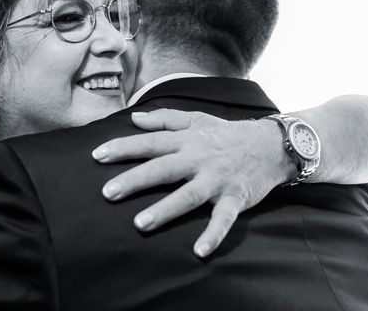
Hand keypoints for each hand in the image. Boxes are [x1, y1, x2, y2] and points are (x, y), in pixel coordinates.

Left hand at [91, 109, 294, 257]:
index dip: (124, 148)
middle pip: (164, 169)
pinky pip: (224, 217)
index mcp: (188, 140)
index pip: (151, 143)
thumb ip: (165, 119)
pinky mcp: (236, 197)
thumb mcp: (197, 120)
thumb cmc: (227, 133)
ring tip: (140, 223)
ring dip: (165, 209)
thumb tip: (135, 118)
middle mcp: (200, 158)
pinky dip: (214, 233)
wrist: (270, 144)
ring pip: (189, 195)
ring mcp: (218, 179)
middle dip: (136, 180)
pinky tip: (199, 250)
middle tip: (108, 193)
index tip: (97, 156)